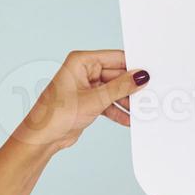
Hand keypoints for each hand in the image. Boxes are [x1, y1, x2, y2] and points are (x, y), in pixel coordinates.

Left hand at [14, 50, 149, 151]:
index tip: (150, 75)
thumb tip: (140, 77)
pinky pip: (110, 102)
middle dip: (131, 88)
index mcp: (81, 61)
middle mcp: (84, 71)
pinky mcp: (89, 100)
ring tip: (139, 111)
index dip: (133, 66)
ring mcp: (87, 86)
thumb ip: (121, 87)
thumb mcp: (95, 99)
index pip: (115, 58)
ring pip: (115, 90)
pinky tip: (128, 119)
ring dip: (126, 102)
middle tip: (148, 97)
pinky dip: (118, 110)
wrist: (43, 136)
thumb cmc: (57, 114)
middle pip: (117, 75)